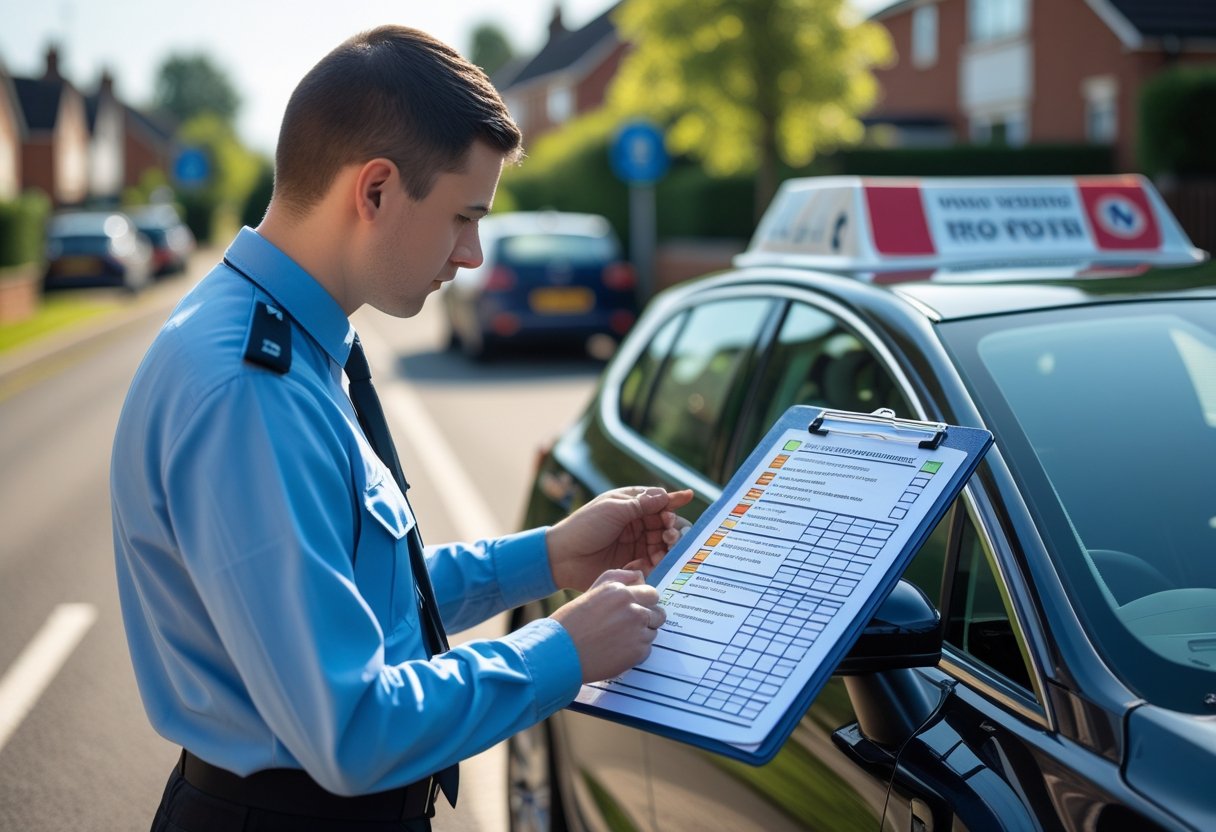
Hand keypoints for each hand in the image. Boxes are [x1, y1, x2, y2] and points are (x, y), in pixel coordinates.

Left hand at [546, 486, 693, 591]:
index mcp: (631, 505)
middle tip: (671, 532)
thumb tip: (666, 495)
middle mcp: (637, 524)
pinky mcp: (634, 563)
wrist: (563, 557)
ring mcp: (636, 544)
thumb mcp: (613, 509)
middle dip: (674, 526)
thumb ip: (641, 504)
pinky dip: (661, 560)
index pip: (659, 501)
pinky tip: (658, 559)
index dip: (674, 500)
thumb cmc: (585, 526)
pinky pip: (655, 562)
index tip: (688, 498)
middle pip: (666, 524)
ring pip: (664, 544)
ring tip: (667, 545)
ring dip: (670, 544)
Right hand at [550, 569, 666, 683]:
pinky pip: (646, 650)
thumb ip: (618, 579)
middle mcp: (632, 608)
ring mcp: (637, 631)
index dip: (645, 602)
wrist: (559, 652)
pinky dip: (635, 652)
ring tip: (616, 639)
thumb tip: (640, 576)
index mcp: (621, 591)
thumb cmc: (571, 622)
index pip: (652, 593)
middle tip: (629, 627)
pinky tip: (615, 650)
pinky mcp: (638, 652)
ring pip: (652, 632)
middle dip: (648, 618)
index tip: (636, 609)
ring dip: (640, 636)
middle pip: (659, 613)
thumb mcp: (593, 591)